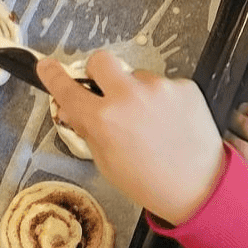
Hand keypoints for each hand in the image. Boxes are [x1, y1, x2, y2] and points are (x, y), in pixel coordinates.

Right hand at [37, 51, 226, 224]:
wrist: (200, 188)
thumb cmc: (150, 183)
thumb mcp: (107, 163)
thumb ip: (90, 130)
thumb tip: (75, 109)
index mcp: (103, 120)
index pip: (67, 88)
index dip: (53, 75)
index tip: (47, 67)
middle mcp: (128, 97)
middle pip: (101, 60)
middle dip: (98, 73)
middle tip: (107, 92)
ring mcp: (159, 88)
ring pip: (137, 76)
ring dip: (137, 92)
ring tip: (151, 124)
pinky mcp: (184, 86)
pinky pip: (164, 85)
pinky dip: (163, 100)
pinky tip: (171, 124)